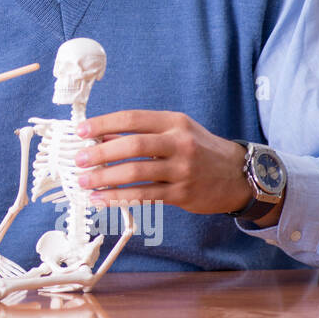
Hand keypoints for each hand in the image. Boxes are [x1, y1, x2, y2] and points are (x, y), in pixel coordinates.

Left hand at [73, 110, 251, 214]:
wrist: (239, 175)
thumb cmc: (200, 150)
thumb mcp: (175, 132)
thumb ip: (141, 133)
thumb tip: (101, 136)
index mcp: (174, 122)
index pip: (132, 119)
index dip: (104, 123)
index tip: (81, 131)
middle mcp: (179, 143)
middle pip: (133, 145)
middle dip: (101, 152)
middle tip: (78, 160)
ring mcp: (182, 169)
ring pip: (137, 172)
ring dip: (105, 178)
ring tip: (84, 181)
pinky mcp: (182, 193)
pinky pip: (144, 195)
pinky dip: (119, 197)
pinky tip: (101, 198)